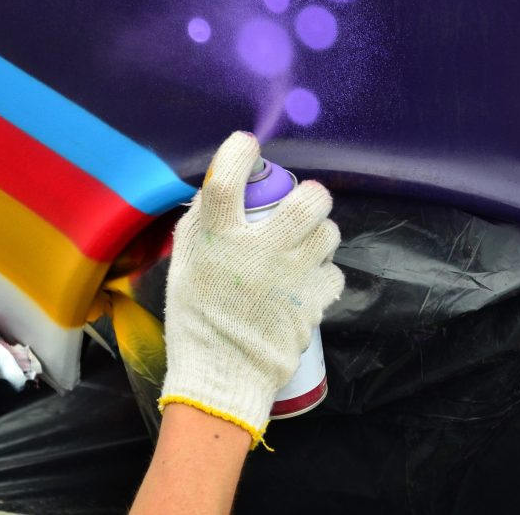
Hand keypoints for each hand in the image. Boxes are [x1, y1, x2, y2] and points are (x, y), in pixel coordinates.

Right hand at [158, 132, 343, 447]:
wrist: (223, 374)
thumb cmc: (198, 319)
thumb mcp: (186, 266)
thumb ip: (202, 225)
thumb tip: (220, 189)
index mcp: (219, 241)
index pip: (227, 181)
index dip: (239, 152)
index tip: (246, 146)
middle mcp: (260, 253)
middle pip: (308, 202)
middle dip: (311, 196)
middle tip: (302, 206)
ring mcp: (293, 279)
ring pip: (329, 234)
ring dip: (320, 235)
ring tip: (305, 247)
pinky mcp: (314, 303)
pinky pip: (334, 274)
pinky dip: (323, 275)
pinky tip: (307, 282)